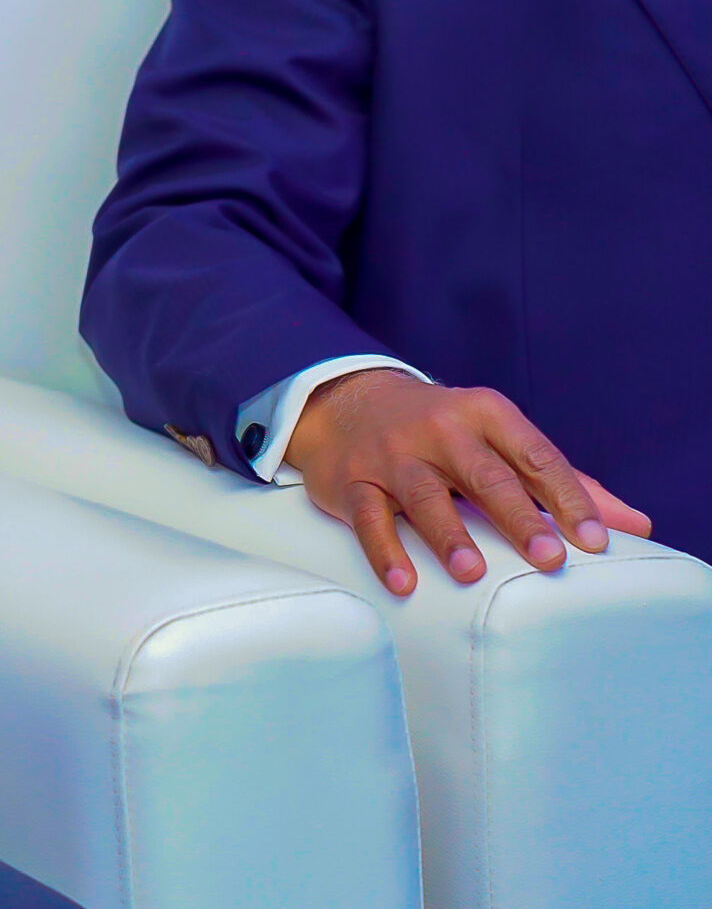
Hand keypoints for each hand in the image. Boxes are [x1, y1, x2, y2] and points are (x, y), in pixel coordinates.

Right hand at [286, 369, 651, 595]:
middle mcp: (439, 429)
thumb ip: (563, 482)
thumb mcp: (499, 440)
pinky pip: (369, 517)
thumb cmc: (443, 432)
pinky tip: (404, 582)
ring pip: (423, 494)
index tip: (595, 539)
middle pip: (485, 474)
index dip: (567, 497)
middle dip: (517, 516)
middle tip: (548, 557)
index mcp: (485, 414)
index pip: (535, 455)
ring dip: (448, 533)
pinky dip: (385, 551)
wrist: (348, 403)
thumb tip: (637, 526)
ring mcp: (393, 455)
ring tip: (472, 571)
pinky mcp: (353, 481)